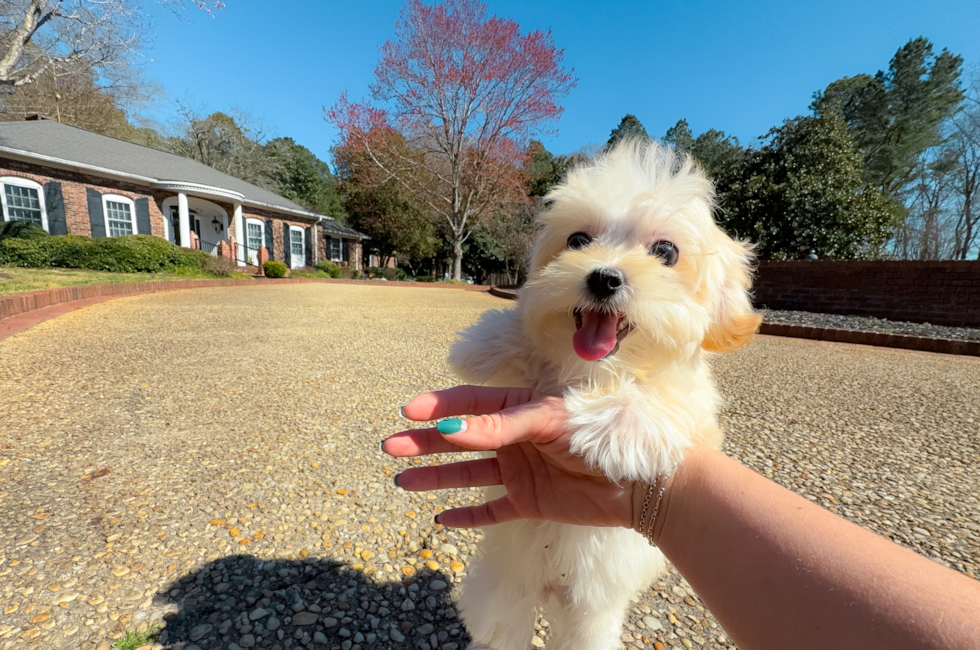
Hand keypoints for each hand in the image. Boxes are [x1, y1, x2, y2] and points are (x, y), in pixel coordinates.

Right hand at [380, 385, 636, 528]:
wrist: (642, 479)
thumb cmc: (600, 433)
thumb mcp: (546, 419)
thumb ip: (498, 426)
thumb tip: (449, 426)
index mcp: (520, 407)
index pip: (470, 405)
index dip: (438, 407)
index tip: (407, 411)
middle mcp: (515, 439)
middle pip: (460, 440)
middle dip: (424, 443)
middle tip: (390, 446)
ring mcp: (520, 471)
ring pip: (468, 474)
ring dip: (435, 477)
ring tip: (401, 481)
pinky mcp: (530, 502)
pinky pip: (491, 510)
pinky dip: (467, 515)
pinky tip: (440, 518)